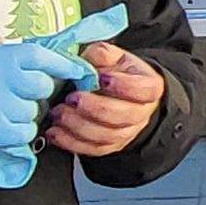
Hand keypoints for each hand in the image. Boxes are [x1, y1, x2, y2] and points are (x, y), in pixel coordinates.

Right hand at [0, 40, 97, 155]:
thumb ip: (13, 60)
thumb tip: (53, 64)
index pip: (39, 56)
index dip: (61, 63)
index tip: (75, 70)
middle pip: (41, 86)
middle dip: (37, 92)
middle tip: (20, 95)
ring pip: (33, 111)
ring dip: (24, 114)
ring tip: (1, 111)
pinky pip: (25, 132)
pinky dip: (19, 132)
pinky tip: (2, 127)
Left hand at [44, 41, 166, 156]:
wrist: (120, 93)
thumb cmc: (118, 73)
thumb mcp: (115, 56)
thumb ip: (103, 54)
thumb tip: (92, 57)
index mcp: (149, 88)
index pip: (143, 90)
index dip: (123, 86)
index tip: (102, 78)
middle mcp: (142, 114)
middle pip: (122, 116)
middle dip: (94, 108)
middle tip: (72, 98)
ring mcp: (127, 133)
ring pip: (106, 136)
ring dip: (79, 126)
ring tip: (59, 113)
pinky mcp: (110, 146)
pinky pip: (92, 149)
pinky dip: (71, 142)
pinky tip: (55, 132)